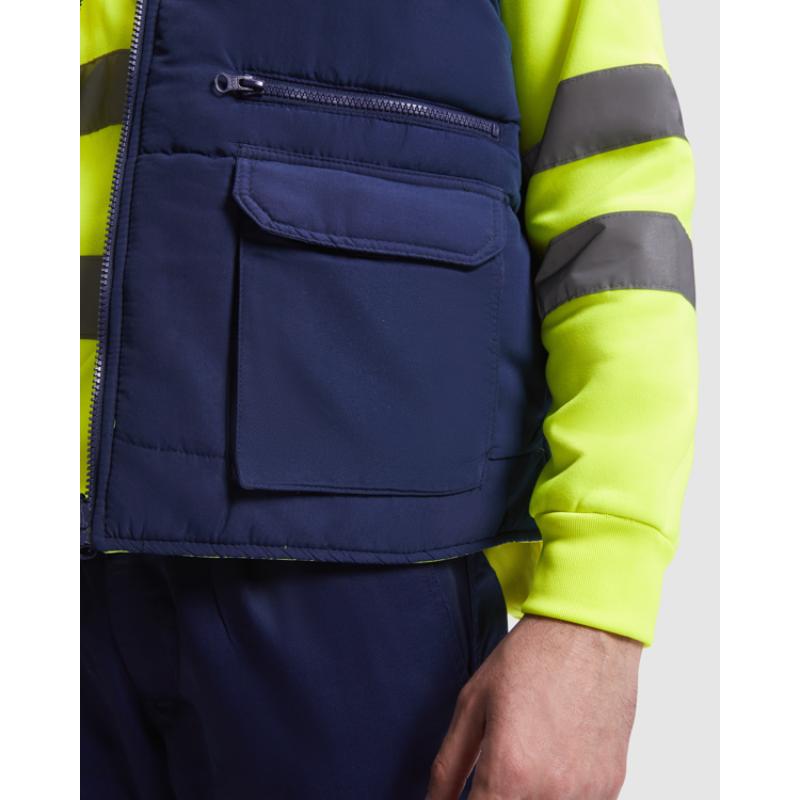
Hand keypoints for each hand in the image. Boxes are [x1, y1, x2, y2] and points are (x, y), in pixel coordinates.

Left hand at [427, 615, 641, 798]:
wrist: (590, 632)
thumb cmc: (527, 660)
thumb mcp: (473, 704)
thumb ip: (448, 766)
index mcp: (509, 773)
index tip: (466, 794)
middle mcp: (551, 794)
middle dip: (496, 797)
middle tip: (494, 771)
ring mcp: (586, 794)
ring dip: (526, 795)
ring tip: (526, 757)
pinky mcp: (611, 786)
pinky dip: (557, 793)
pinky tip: (552, 760)